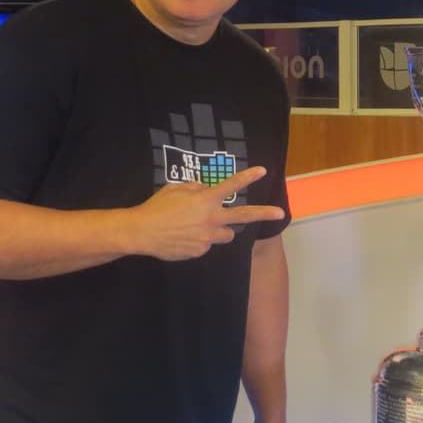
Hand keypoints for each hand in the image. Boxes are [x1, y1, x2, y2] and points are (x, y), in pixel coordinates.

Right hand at [131, 166, 283, 260]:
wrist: (142, 232)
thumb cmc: (157, 207)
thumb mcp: (175, 189)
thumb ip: (195, 189)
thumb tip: (205, 191)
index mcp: (205, 200)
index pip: (230, 186)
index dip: (247, 177)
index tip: (263, 171)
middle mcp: (211, 219)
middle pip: (243, 216)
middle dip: (264, 213)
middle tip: (280, 213)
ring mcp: (207, 238)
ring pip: (226, 234)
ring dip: (220, 229)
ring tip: (200, 226)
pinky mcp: (200, 251)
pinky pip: (207, 244)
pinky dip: (200, 240)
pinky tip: (184, 236)